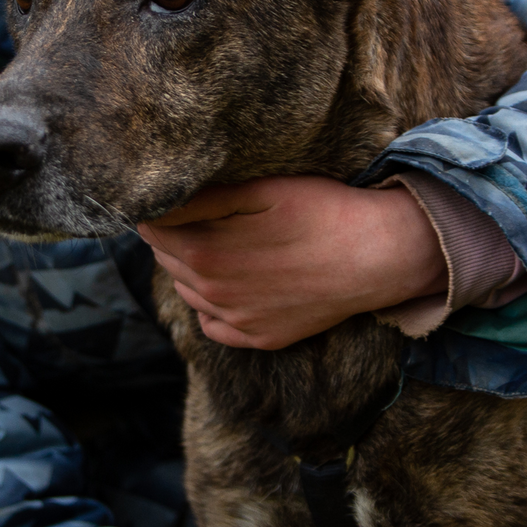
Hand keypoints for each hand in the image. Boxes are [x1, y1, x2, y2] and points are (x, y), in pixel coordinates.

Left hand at [136, 176, 446, 348]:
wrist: (375, 255)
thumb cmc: (320, 211)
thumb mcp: (259, 189)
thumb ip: (202, 199)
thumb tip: (158, 204)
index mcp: (203, 252)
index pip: (152, 230)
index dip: (156, 210)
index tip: (167, 197)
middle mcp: (213, 293)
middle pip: (167, 261)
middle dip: (170, 237)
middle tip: (189, 214)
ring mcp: (237, 320)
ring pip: (188, 292)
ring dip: (188, 269)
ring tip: (214, 243)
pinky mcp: (261, 337)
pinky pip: (214, 327)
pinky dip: (210, 307)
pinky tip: (226, 285)